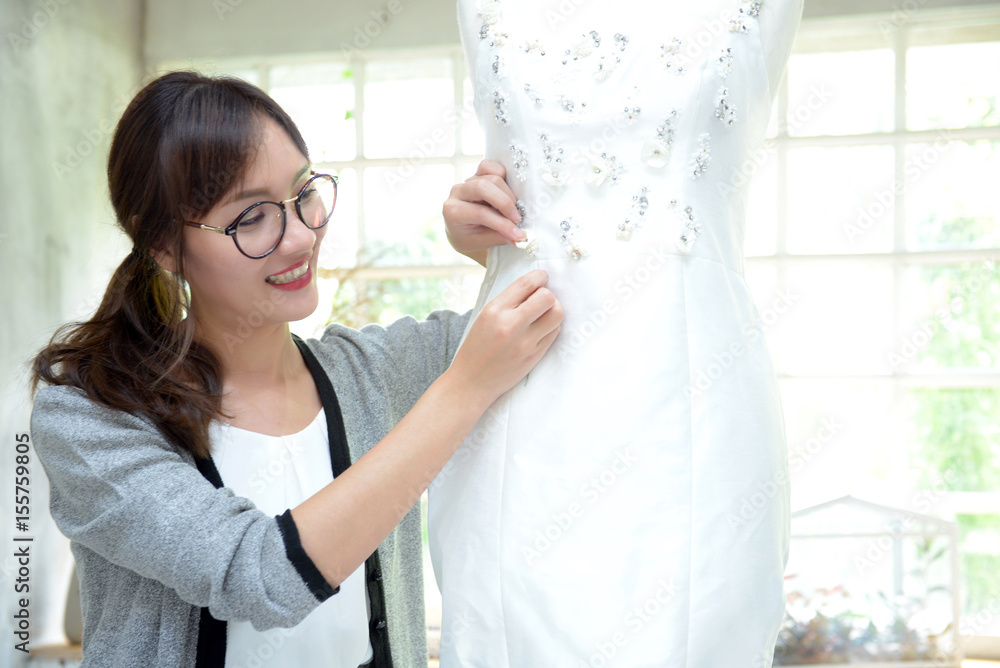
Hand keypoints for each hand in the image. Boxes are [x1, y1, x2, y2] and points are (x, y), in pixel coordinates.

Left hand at [442, 159, 525, 254]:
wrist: (460, 229)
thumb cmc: (469, 237)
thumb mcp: (480, 242)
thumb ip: (499, 238)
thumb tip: (520, 236)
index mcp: (453, 212)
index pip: (481, 214)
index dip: (502, 223)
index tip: (518, 234)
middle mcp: (457, 192)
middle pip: (484, 187)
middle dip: (505, 203)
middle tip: (517, 218)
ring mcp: (466, 180)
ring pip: (492, 177)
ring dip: (508, 194)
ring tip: (511, 210)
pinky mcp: (476, 174)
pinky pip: (490, 166)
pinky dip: (502, 176)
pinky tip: (505, 192)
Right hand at [446, 269, 562, 406]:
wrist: (472, 381)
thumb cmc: (477, 347)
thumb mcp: (484, 317)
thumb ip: (508, 301)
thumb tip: (534, 285)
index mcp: (495, 310)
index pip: (526, 284)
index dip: (540, 276)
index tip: (542, 278)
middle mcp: (511, 324)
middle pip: (547, 297)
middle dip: (548, 294)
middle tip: (541, 300)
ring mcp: (525, 342)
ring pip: (556, 314)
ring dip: (553, 310)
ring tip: (544, 314)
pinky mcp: (534, 355)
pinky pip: (554, 332)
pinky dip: (551, 326)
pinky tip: (541, 329)